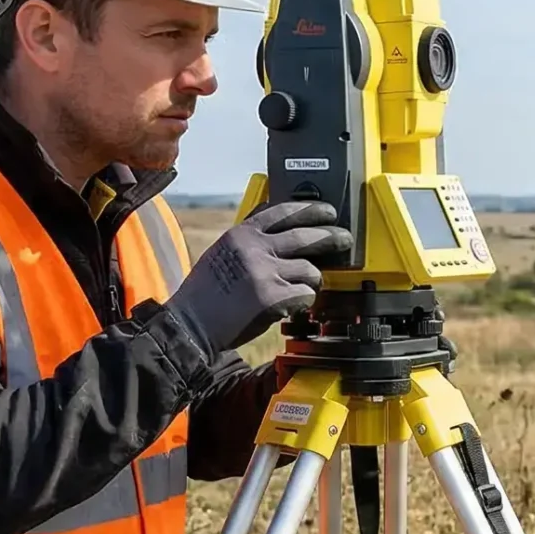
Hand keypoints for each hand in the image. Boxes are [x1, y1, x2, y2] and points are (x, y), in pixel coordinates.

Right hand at [168, 201, 350, 351]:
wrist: (190, 325)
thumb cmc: (205, 293)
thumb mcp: (222, 251)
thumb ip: (249, 237)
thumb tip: (277, 219)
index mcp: (241, 234)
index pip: (283, 211)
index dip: (311, 208)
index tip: (328, 211)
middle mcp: (254, 248)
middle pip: (306, 235)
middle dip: (331, 236)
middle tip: (344, 239)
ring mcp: (264, 273)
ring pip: (310, 269)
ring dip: (313, 280)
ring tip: (305, 287)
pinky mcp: (272, 298)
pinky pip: (306, 295)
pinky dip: (305, 302)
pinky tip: (294, 306)